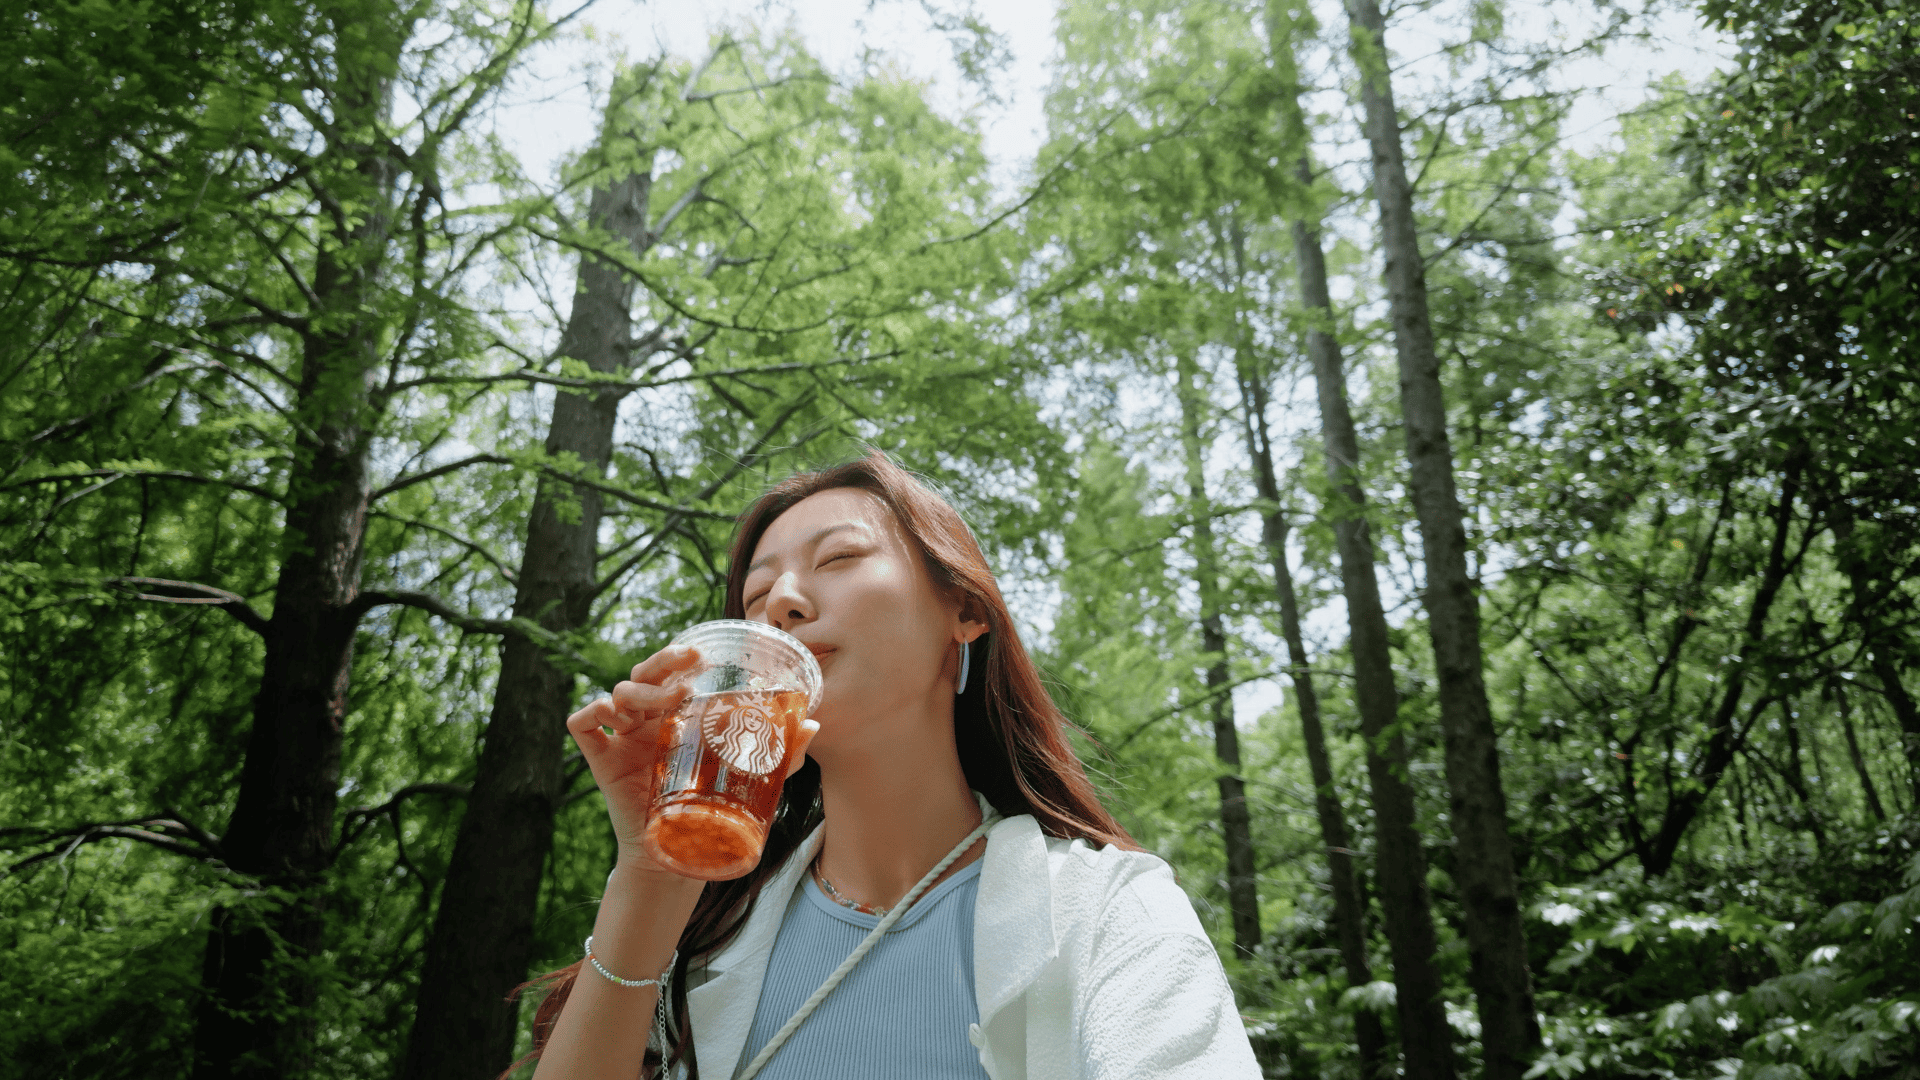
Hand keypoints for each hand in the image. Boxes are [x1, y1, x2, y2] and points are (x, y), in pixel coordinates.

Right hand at [566, 644, 820, 876]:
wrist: (675, 858)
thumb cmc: (709, 812)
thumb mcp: (750, 780)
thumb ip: (782, 755)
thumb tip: (814, 725)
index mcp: (676, 717)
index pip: (671, 674)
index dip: (679, 659)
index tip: (703, 657)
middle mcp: (647, 721)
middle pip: (643, 674)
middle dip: (662, 662)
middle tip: (688, 663)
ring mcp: (622, 738)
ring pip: (617, 692)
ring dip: (639, 691)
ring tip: (665, 704)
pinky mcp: (601, 760)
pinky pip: (582, 725)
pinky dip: (591, 712)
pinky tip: (612, 718)